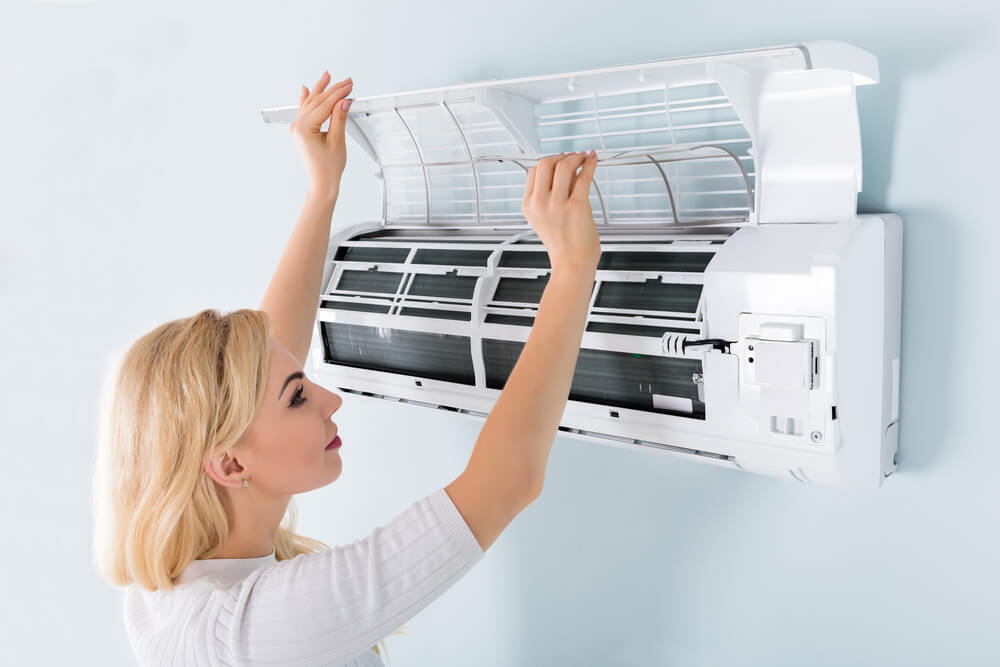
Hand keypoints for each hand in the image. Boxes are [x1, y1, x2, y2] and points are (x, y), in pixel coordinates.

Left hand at [290, 71, 353, 200]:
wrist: (322, 183)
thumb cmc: (328, 167)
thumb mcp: (337, 141)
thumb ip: (339, 118)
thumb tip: (344, 100)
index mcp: (304, 129)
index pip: (325, 105)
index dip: (339, 93)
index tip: (349, 85)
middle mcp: (297, 126)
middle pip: (317, 101)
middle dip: (332, 89)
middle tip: (346, 81)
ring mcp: (297, 128)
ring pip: (310, 103)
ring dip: (320, 89)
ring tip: (328, 76)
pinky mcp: (300, 131)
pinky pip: (303, 110)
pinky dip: (307, 99)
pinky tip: (306, 89)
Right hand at [521, 151, 600, 274]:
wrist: (572, 265)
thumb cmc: (563, 245)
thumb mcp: (546, 218)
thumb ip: (553, 193)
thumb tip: (569, 168)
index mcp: (528, 206)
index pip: (534, 171)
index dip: (550, 162)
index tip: (561, 161)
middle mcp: (540, 203)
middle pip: (546, 163)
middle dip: (561, 156)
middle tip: (572, 157)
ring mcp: (557, 204)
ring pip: (564, 165)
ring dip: (576, 157)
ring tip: (583, 159)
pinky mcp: (577, 205)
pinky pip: (584, 176)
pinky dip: (590, 164)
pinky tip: (593, 160)